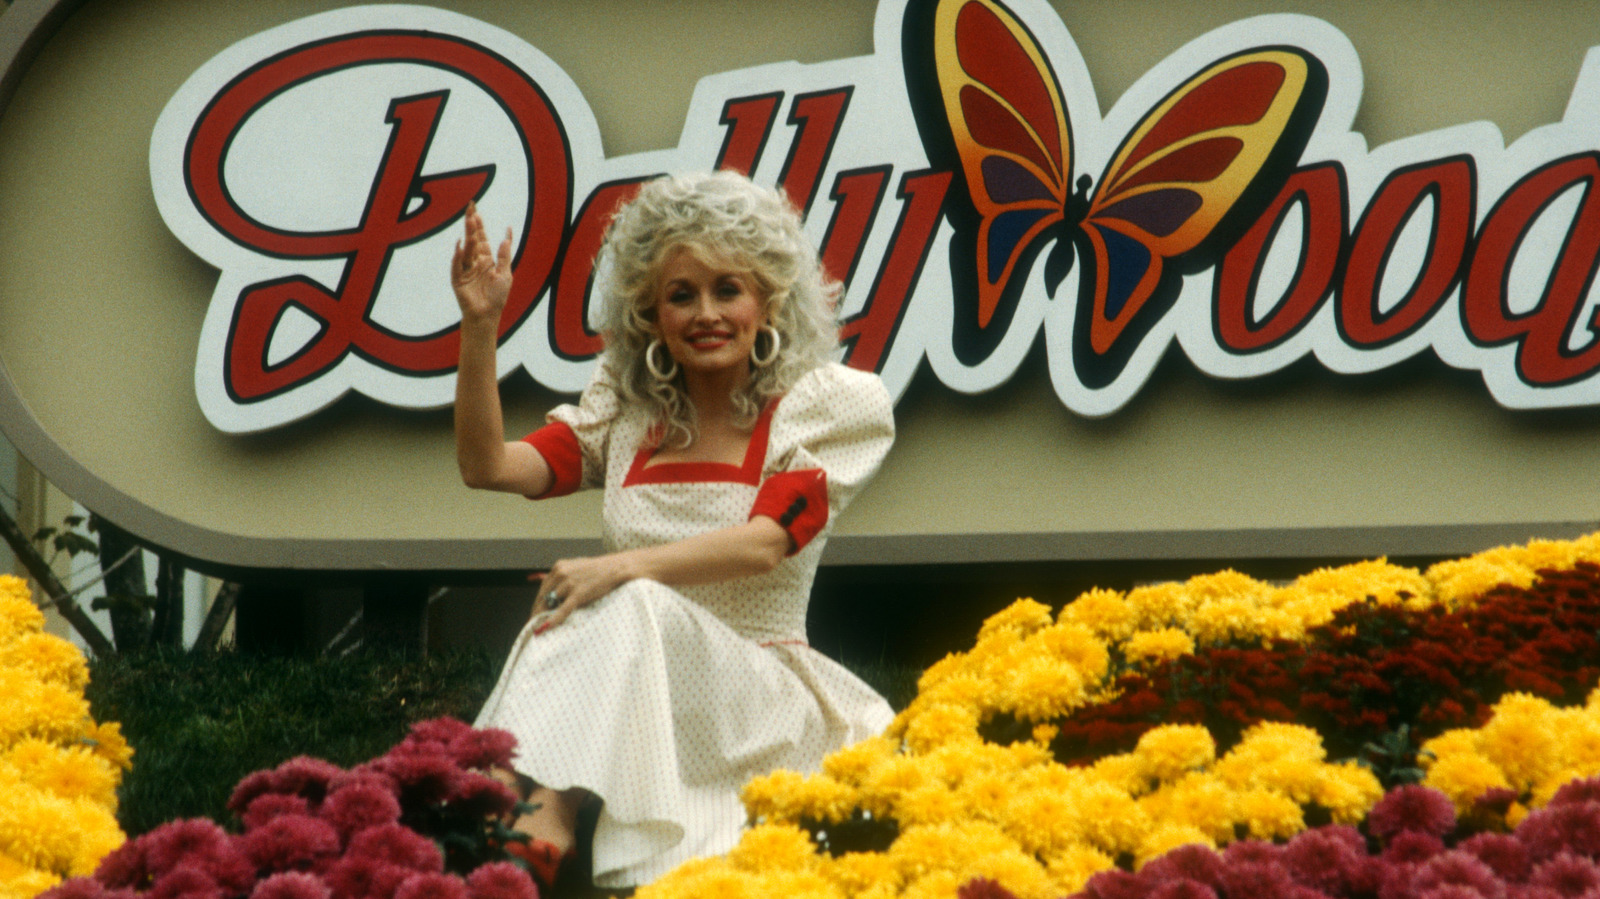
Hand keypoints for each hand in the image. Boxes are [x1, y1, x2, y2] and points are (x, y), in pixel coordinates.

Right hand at [451, 201, 513, 325]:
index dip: (479, 226)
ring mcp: (465, 270)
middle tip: (470, 209)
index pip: (482, 239)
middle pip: (473, 240)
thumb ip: (504, 256)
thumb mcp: (505, 274)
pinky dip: (458, 256)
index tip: (476, 211)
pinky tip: (460, 245)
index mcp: (486, 259)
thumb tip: (506, 237)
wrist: (487, 315)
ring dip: (468, 236)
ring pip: (467, 249)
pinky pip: (457, 266)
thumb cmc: (497, 297)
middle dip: (472, 225)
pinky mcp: (458, 279)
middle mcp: (475, 262)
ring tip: (469, 222)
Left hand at [528, 553, 634, 634]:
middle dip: (537, 612)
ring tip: (539, 627)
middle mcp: (561, 573)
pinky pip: (563, 609)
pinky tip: (546, 627)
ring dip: (543, 617)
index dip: (537, 603)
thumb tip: (548, 587)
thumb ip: (562, 577)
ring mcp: (569, 583)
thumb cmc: (597, 570)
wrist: (615, 568)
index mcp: (559, 567)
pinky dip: (553, 619)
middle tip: (533, 624)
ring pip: (550, 603)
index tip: (534, 613)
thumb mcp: (576, 567)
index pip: (543, 588)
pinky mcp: (579, 593)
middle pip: (543, 596)